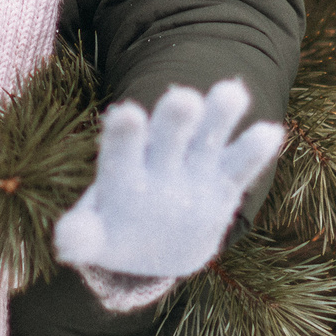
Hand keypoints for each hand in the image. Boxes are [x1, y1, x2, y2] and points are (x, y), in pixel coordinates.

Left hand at [52, 78, 283, 281]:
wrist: (157, 241)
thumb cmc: (117, 230)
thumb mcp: (95, 237)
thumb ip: (82, 236)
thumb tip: (65, 241)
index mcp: (123, 169)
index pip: (121, 149)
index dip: (124, 134)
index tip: (126, 113)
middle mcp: (159, 158)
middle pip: (167, 133)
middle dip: (175, 118)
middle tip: (182, 97)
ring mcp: (194, 167)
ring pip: (207, 136)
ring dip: (219, 117)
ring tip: (232, 94)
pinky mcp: (223, 183)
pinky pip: (239, 165)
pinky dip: (253, 150)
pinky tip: (271, 131)